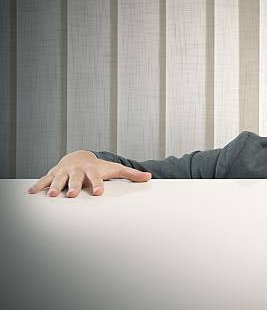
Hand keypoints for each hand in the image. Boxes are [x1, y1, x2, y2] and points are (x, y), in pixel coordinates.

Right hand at [27, 150, 151, 197]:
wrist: (79, 157)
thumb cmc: (98, 166)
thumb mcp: (114, 169)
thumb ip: (131, 174)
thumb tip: (149, 177)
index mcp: (92, 171)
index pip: (96, 179)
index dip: (98, 185)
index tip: (99, 192)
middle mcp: (77, 171)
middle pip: (76, 179)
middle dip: (74, 186)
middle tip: (74, 194)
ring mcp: (64, 172)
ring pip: (59, 180)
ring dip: (55, 187)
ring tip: (52, 195)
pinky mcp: (53, 174)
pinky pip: (44, 180)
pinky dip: (38, 186)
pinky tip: (31, 193)